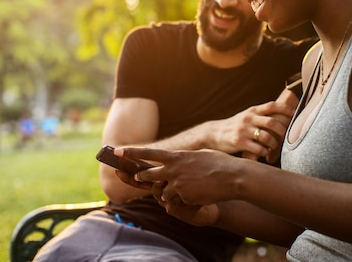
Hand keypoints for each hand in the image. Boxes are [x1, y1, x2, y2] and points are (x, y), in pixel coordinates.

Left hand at [115, 147, 242, 204]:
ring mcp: (177, 184)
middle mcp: (174, 170)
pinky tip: (199, 194)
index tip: (118, 150)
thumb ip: (185, 158)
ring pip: (164, 192)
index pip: (149, 153)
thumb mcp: (200, 155)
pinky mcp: (184, 197)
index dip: (132, 152)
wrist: (233, 177)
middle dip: (142, 177)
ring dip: (172, 191)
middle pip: (148, 175)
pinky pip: (178, 201)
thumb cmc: (220, 163)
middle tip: (138, 177)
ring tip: (190, 187)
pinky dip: (185, 199)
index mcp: (177, 156)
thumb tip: (178, 160)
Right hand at [242, 88, 298, 162]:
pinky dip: (265, 152)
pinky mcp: (238, 142)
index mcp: (252, 111)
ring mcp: (243, 130)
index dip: (285, 109)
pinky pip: (258, 148)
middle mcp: (248, 118)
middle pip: (271, 122)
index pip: (271, 105)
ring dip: (274, 143)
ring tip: (273, 146)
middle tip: (284, 136)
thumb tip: (282, 116)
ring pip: (266, 137)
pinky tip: (264, 153)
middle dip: (282, 130)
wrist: (214, 133)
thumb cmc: (235, 126)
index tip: (294, 113)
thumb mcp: (247, 116)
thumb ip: (261, 115)